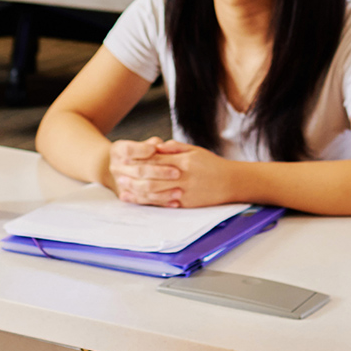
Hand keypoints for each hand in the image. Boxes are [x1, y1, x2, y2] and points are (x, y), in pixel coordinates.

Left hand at [108, 138, 233, 206]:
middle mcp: (182, 177)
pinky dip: (149, 202)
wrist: (231, 183)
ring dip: (137, 190)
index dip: (139, 159)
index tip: (126, 158)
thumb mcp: (195, 150)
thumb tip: (156, 145)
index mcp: (183, 161)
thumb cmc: (212, 165)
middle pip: (152, 176)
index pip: (156, 159)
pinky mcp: (186, 205)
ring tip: (124, 188)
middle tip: (119, 175)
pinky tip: (139, 200)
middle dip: (134, 176)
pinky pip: (164, 204)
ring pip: (155, 192)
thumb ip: (174, 148)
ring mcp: (184, 192)